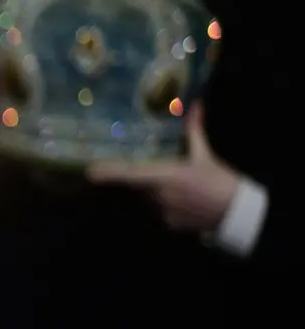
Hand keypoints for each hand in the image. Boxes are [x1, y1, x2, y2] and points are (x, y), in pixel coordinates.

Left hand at [86, 103, 241, 234]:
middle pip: (140, 184)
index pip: (130, 174)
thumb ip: (194, 131)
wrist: (236, 212)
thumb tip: (194, 106)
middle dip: (147, 177)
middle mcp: (159, 195)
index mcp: (166, 176)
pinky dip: (169, 203)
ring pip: (150, 197)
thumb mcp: (206, 155)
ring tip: (183, 186)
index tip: (90, 172)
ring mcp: (162, 211)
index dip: (109, 173)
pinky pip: (161, 210)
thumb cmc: (220, 181)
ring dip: (158, 190)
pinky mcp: (169, 223)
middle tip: (169, 173)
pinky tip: (187, 199)